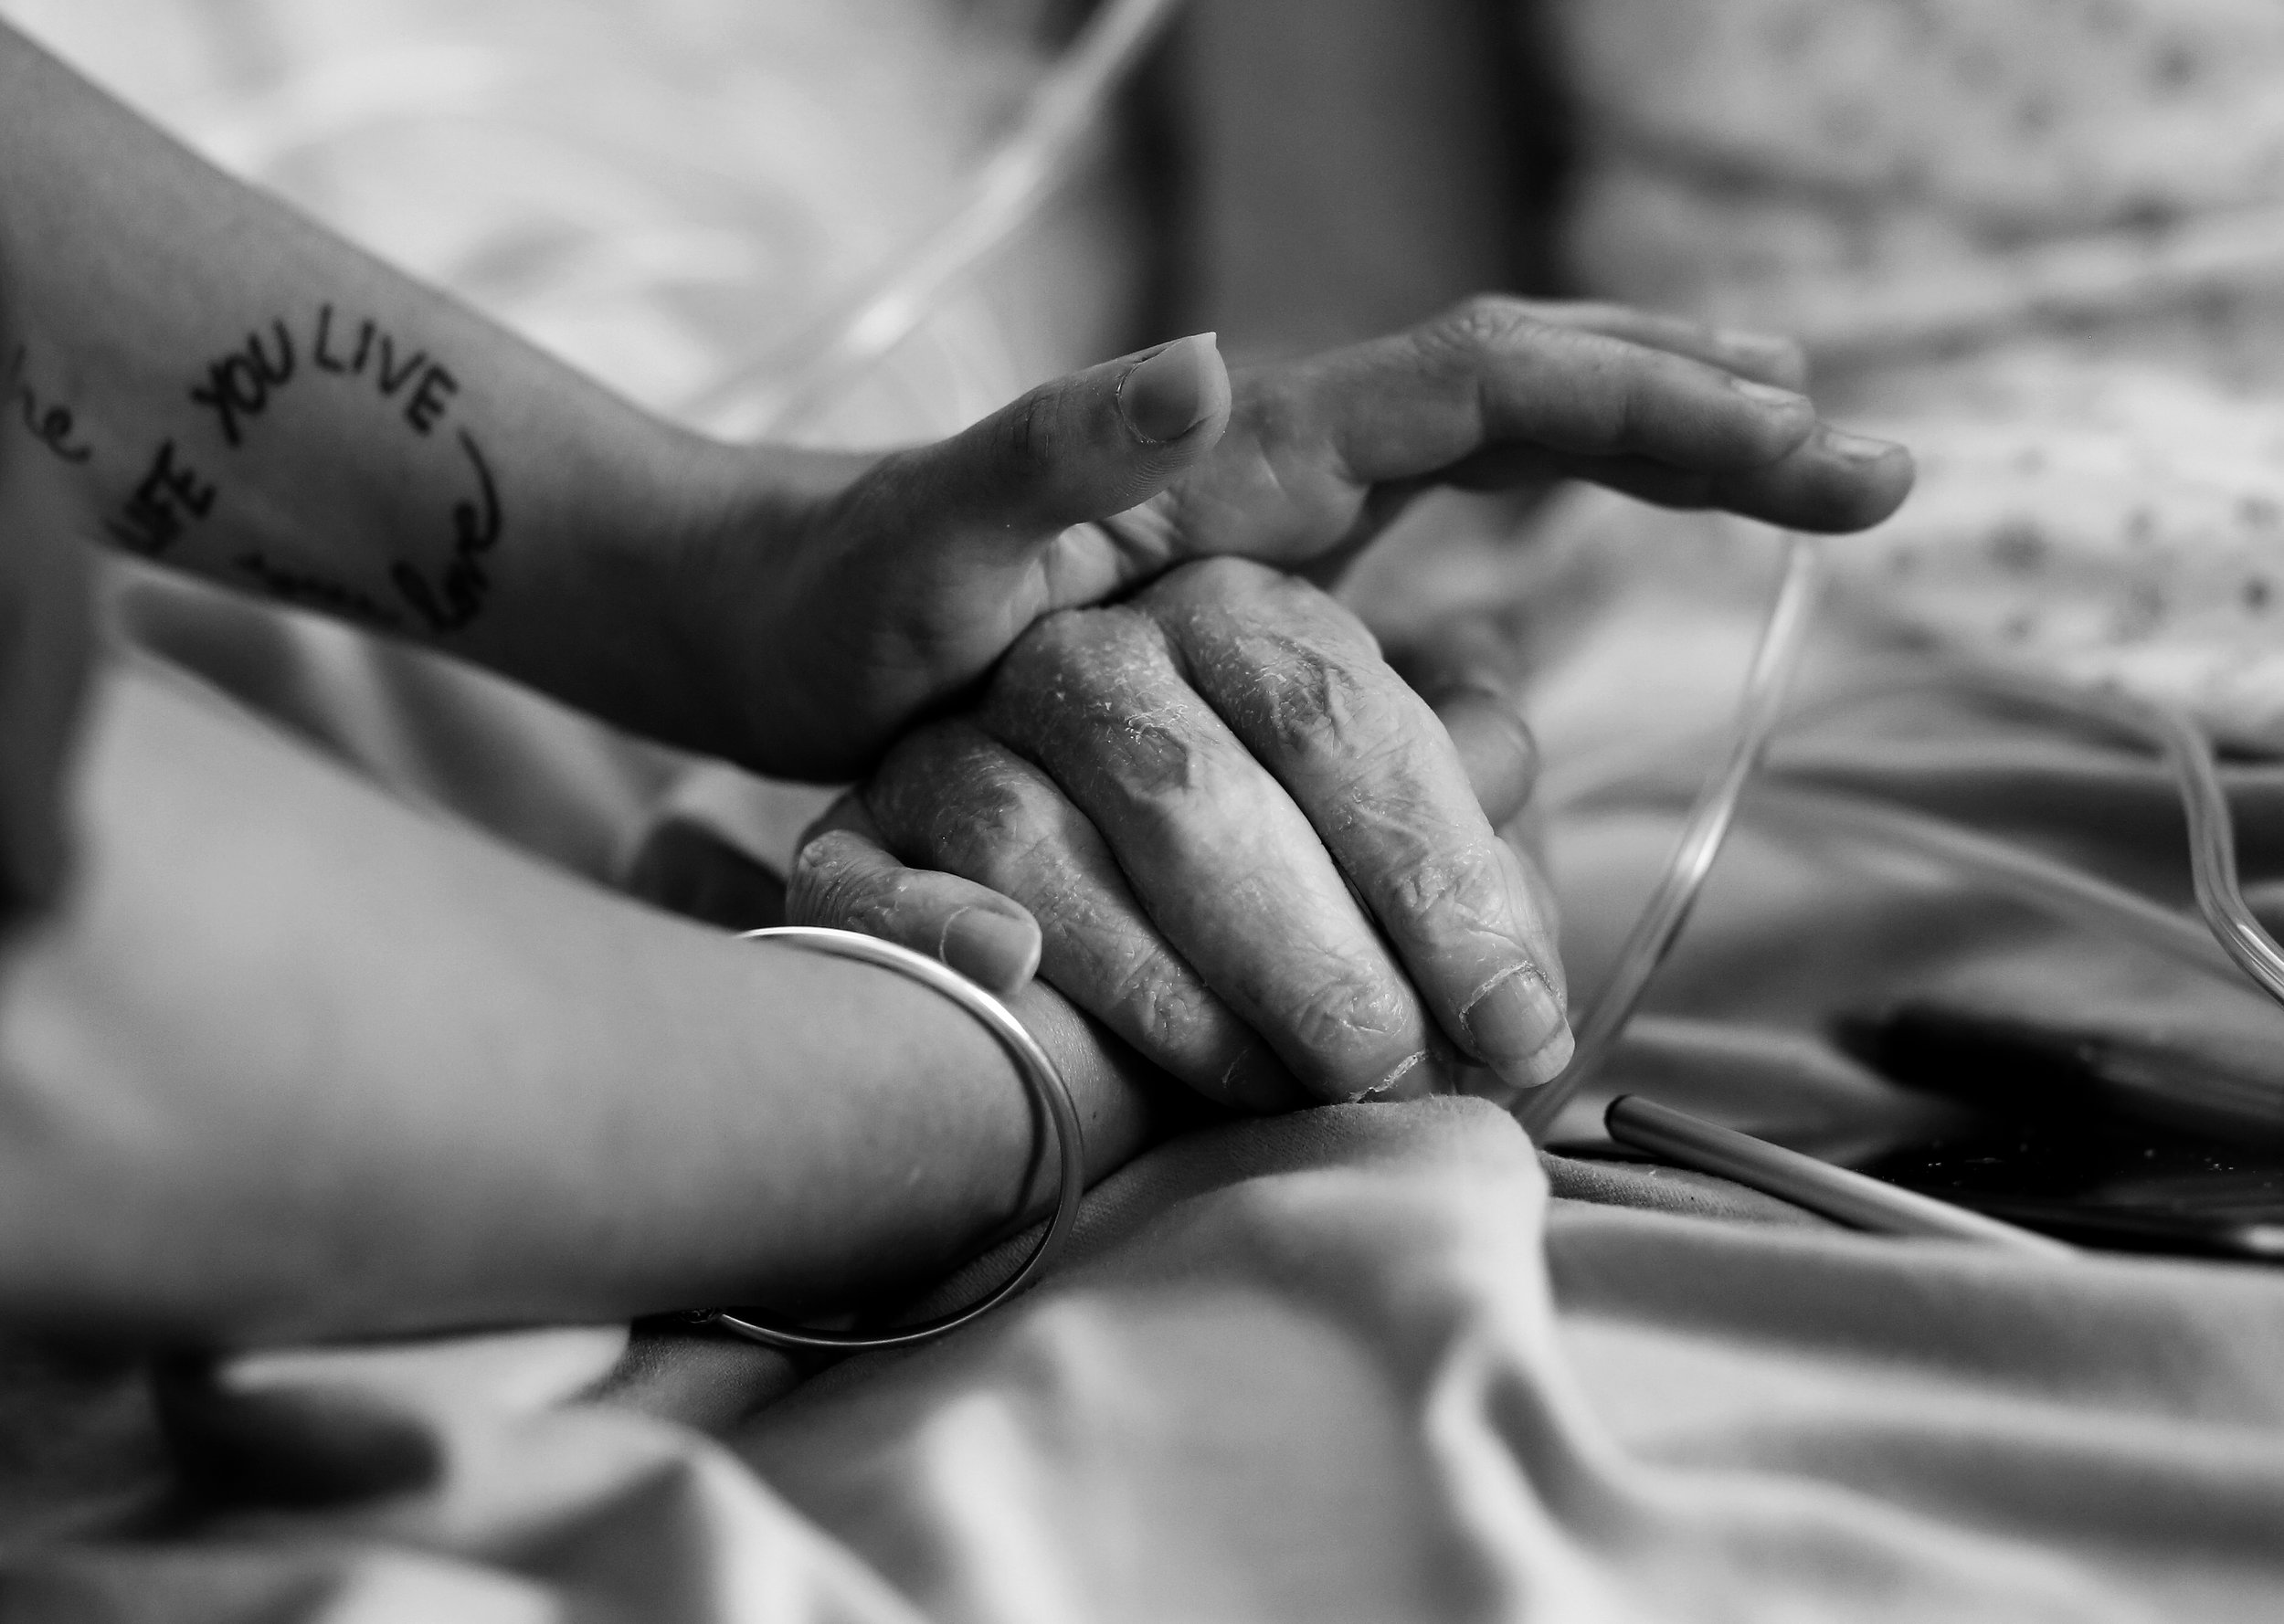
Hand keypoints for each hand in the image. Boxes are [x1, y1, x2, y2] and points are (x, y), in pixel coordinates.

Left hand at [688, 297, 1911, 779]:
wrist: (763, 624)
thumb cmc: (837, 610)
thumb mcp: (925, 547)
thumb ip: (1046, 453)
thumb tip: (1214, 361)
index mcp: (1246, 450)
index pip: (1495, 385)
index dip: (1664, 406)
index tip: (1823, 440)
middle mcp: (1277, 457)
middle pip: (1528, 384)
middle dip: (1696, 406)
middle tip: (1852, 449)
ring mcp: (1268, 515)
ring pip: (1492, 440)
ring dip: (1637, 435)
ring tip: (1769, 444)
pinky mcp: (1243, 575)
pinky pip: (1428, 524)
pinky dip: (1530, 516)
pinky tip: (1570, 553)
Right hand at [787, 558, 1564, 1107]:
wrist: (1050, 907)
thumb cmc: (1258, 871)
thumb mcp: (1369, 811)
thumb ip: (1442, 790)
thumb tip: (1511, 748)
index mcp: (1230, 616)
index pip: (1338, 723)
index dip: (1437, 880)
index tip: (1516, 1022)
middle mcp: (1086, 655)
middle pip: (1194, 790)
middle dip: (1311, 950)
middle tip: (1392, 1072)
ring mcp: (952, 741)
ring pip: (1041, 846)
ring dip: (1163, 985)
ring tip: (1270, 1088)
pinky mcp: (856, 836)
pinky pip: (869, 881)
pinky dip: (936, 929)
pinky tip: (1012, 975)